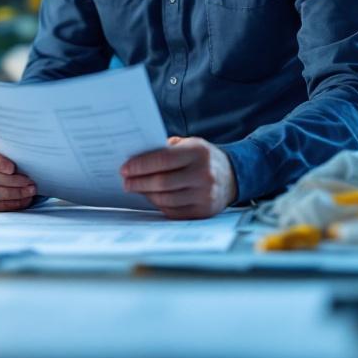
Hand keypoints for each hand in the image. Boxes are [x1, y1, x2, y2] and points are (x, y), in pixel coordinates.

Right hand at [0, 139, 37, 211]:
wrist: (2, 166)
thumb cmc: (7, 155)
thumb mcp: (7, 146)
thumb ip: (11, 149)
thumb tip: (25, 154)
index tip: (12, 168)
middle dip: (12, 181)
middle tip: (29, 182)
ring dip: (14, 194)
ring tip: (29, 191)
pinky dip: (9, 204)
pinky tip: (23, 200)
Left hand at [121, 136, 236, 218]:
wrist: (232, 176)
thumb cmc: (203, 158)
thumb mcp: (189, 144)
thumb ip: (166, 149)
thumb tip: (136, 158)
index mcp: (198, 152)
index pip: (162, 159)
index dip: (140, 165)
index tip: (125, 168)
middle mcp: (204, 174)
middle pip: (162, 182)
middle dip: (139, 182)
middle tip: (126, 181)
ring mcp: (205, 195)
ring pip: (165, 199)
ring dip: (146, 194)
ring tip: (136, 188)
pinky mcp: (203, 212)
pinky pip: (173, 211)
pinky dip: (159, 205)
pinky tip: (152, 197)